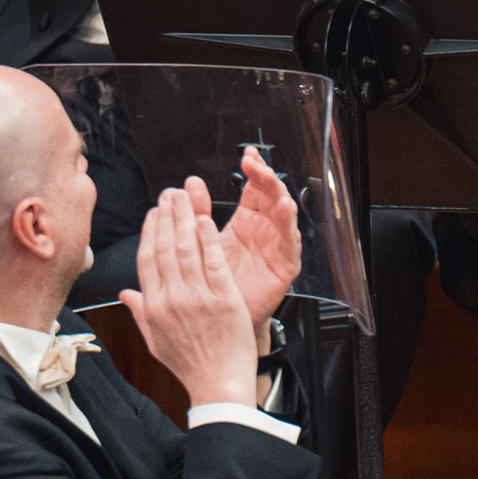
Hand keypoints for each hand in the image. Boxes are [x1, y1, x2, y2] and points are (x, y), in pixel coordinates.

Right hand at [120, 187, 262, 408]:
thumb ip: (141, 313)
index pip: (147, 260)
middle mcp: (172, 299)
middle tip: (169, 195)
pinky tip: (206, 220)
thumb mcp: (155, 341)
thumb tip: (126, 294)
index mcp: (154, 307)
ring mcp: (197, 298)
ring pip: (186, 250)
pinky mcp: (223, 299)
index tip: (154, 214)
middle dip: (166, 217)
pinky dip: (209, 239)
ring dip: (185, 219)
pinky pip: (214, 263)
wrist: (217, 383)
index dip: (150, 233)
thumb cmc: (189, 364)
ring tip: (185, 197)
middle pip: (164, 249)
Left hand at [209, 148, 298, 351]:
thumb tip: (187, 186)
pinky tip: (284, 208)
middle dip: (265, 177)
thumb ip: (197, 215)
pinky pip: (290, 243)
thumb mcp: (203, 244)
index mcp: (246, 222)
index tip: (247, 155)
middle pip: (271, 197)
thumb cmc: (215, 286)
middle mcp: (264, 231)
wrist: (223, 323)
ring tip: (271, 180)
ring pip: (284, 215)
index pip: (254, 190)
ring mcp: (276, 247)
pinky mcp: (284, 266)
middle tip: (255, 163)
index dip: (253, 171)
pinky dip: (288, 225)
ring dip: (279, 195)